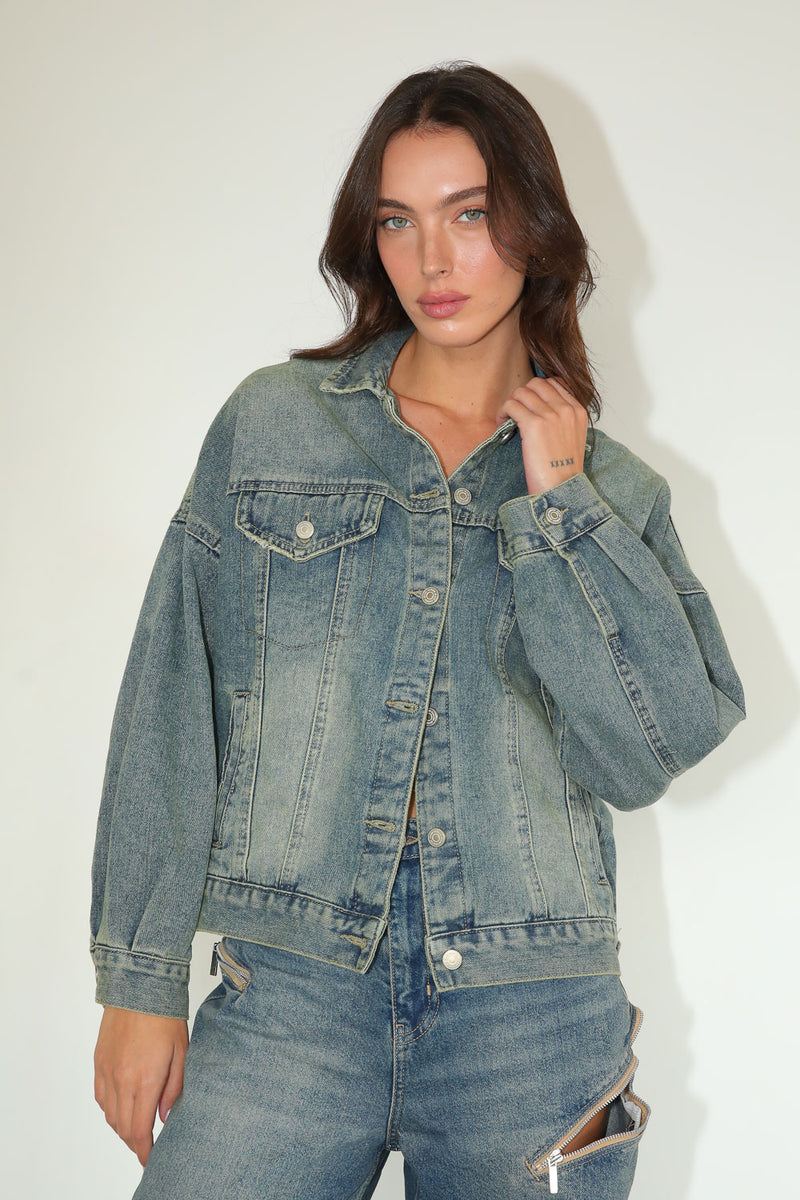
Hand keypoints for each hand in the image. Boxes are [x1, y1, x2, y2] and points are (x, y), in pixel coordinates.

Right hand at [94, 1006, 187, 1166]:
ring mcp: (107, 1071)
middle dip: (135, 1142)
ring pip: (109, 1115)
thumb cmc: (164, 1016)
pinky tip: (122, 1106)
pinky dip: (110, 1109)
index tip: (150, 1159)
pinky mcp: (99, 1062)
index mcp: (144, 1080)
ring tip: (137, 1127)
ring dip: (122, 1127)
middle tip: (147, 1145)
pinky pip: (100, 1097)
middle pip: (122, 1128)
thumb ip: (174, 1089)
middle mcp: (121, 1080)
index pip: (139, 1129)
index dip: (144, 1150)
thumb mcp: (182, 1053)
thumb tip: (164, 1116)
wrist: (139, 987)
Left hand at [498, 375, 587, 495]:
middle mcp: (566, 410)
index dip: (536, 391)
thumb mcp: (572, 439)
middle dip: (522, 395)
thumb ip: (562, 420)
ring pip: (522, 392)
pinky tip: (502, 423)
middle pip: (537, 384)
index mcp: (578, 411)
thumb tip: (539, 408)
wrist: (561, 489)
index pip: (554, 383)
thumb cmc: (562, 470)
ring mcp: (551, 415)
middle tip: (515, 411)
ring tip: (506, 418)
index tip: (528, 405)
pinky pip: (512, 405)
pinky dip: (503, 412)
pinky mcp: (534, 425)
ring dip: (510, 403)